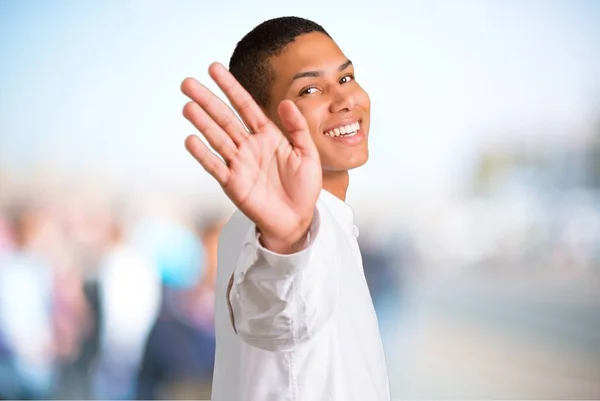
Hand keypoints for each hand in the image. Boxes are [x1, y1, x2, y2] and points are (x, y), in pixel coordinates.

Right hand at [181, 63, 321, 253]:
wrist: (298, 219)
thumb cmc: (304, 188)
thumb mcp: (308, 153)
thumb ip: (297, 128)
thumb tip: (285, 102)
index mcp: (267, 135)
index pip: (245, 105)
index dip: (230, 87)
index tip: (214, 68)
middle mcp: (249, 146)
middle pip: (225, 118)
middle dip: (207, 100)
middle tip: (187, 83)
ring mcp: (239, 164)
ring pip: (217, 138)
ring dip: (202, 122)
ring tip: (187, 106)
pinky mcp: (233, 184)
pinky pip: (216, 166)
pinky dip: (203, 154)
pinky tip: (191, 139)